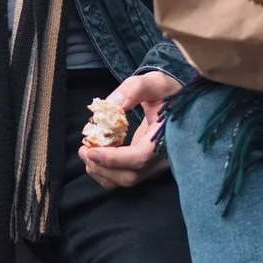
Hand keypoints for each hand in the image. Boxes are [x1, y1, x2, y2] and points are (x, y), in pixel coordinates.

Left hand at [79, 69, 181, 189]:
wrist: (179, 100)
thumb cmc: (167, 91)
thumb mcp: (153, 82)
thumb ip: (132, 90)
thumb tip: (109, 105)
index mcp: (167, 136)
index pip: (140, 157)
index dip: (114, 159)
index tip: (92, 150)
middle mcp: (164, 157)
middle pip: (131, 175)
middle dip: (102, 167)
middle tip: (83, 150)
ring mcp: (157, 164)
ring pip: (127, 180)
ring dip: (102, 173)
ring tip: (86, 154)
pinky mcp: (148, 166)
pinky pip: (127, 177)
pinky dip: (108, 173)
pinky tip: (96, 159)